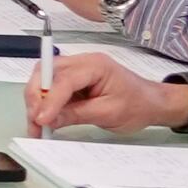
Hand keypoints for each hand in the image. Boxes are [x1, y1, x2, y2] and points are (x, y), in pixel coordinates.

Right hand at [27, 58, 187, 138]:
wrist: (153, 103)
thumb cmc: (137, 106)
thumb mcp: (107, 114)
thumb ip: (76, 114)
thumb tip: (47, 120)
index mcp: (95, 66)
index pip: (64, 79)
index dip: (49, 99)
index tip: (40, 120)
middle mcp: (82, 62)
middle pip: (46, 72)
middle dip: (35, 97)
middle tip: (34, 123)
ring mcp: (76, 70)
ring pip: (43, 79)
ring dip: (36, 102)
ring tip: (37, 125)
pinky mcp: (73, 80)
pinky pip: (51, 88)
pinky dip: (44, 103)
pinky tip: (44, 119)